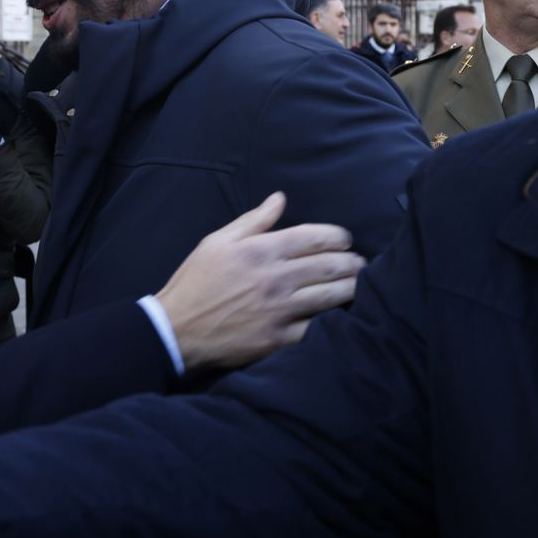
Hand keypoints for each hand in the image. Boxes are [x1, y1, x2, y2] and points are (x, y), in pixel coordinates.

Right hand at [156, 193, 361, 369]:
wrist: (177, 330)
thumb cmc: (196, 281)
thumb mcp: (216, 241)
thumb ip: (252, 220)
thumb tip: (279, 199)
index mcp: (261, 250)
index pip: (314, 237)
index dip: (337, 236)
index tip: (345, 239)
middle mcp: (275, 278)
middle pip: (330, 266)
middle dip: (352, 262)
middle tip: (360, 262)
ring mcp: (280, 310)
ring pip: (331, 296)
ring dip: (351, 288)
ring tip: (359, 284)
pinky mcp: (279, 338)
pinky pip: (317, 328)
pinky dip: (333, 320)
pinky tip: (340, 314)